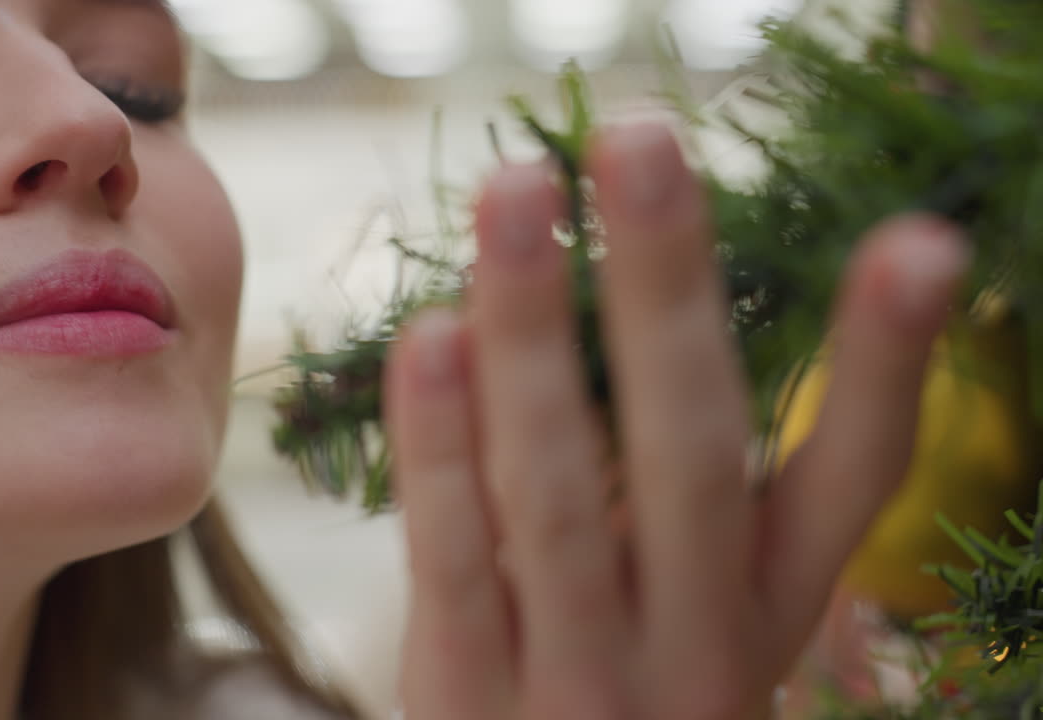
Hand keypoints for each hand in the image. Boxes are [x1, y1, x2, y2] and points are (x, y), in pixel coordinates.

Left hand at [384, 122, 968, 719]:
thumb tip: (649, 298)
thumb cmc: (629, 687)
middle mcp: (696, 643)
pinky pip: (454, 560)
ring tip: (518, 195)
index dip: (886, 364)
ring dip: (532, 333)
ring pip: (559, 492)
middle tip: (640, 142)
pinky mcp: (470, 697)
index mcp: (771, 607)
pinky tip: (432, 336)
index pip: (855, 478)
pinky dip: (441, 447)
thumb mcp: (696, 609)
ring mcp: (580, 676)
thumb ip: (680, 486)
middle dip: (665, 291)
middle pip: (693, 452)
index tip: (920, 246)